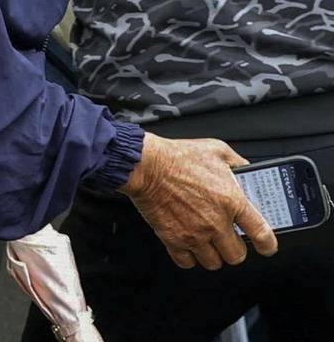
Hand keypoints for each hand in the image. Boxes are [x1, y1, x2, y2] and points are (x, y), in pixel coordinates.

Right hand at [123, 133, 277, 269]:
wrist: (144, 165)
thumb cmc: (177, 156)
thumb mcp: (216, 150)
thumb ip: (237, 162)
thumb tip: (247, 170)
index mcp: (232, 201)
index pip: (262, 234)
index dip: (268, 245)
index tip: (267, 246)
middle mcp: (215, 222)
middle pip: (237, 255)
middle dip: (235, 248)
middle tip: (229, 238)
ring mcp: (194, 234)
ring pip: (213, 263)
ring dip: (213, 254)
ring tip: (208, 243)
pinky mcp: (172, 238)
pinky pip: (186, 262)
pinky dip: (189, 258)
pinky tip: (189, 246)